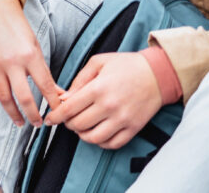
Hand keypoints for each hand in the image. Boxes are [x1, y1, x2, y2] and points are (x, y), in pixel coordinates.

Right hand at [0, 0, 62, 127]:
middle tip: (39, 124)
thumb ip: (43, 71)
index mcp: (30, 56)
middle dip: (34, 115)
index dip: (54, 104)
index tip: (58, 114)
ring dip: (14, 114)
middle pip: (25, 97)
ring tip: (21, 123)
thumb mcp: (36, 46)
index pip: (45, 87)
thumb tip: (56, 93)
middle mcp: (12, 62)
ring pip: (4, 98)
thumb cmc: (18, 27)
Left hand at [44, 52, 161, 148]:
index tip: (50, 118)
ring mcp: (123, 119)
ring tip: (81, 126)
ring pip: (93, 138)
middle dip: (67, 123)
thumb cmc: (127, 65)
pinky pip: (112, 144)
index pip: (69, 109)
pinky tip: (97, 133)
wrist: (158, 73)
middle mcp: (110, 106)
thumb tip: (64, 98)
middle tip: (67, 119)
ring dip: (82, 135)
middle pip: (78, 125)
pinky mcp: (134, 128)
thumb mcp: (98, 63)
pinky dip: (100, 142)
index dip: (55, 116)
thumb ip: (78, 80)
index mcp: (98, 89)